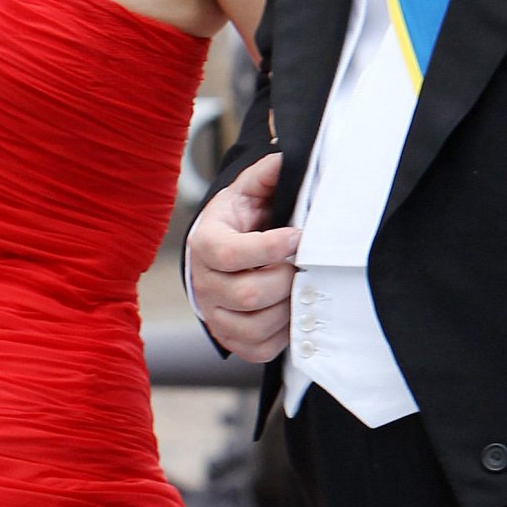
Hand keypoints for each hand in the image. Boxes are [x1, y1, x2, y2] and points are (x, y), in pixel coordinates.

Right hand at [188, 153, 299, 362]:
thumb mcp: (247, 193)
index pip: (233, 254)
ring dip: (288, 306)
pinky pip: (261, 348)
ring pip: (258, 325)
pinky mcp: (231, 341)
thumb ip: (266, 175)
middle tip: (302, 264)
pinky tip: (289, 308)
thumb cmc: (238, 221)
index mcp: (205, 243)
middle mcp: (204, 284)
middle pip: (250, 294)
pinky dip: (283, 332)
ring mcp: (215, 316)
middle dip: (286, 279)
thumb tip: (287, 158)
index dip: (271, 247)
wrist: (220, 254)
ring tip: (297, 285)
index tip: (298, 236)